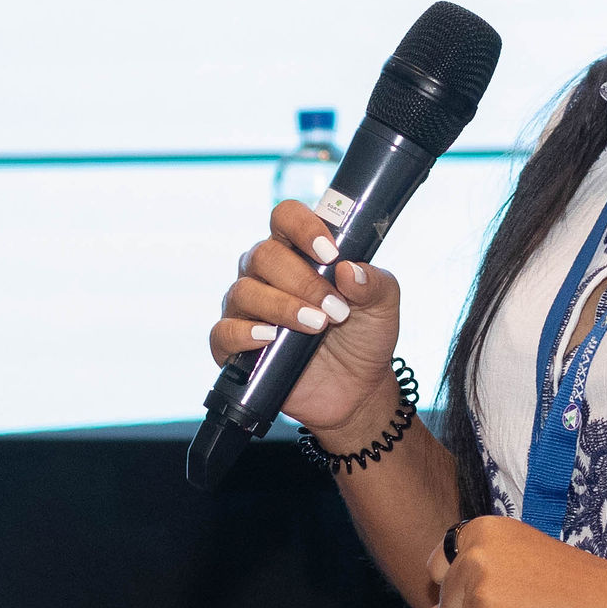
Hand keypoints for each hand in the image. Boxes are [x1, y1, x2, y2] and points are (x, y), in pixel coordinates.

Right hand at [210, 200, 407, 443]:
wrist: (357, 390)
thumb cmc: (365, 336)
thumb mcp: (383, 306)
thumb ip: (374, 282)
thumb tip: (347, 270)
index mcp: (298, 252)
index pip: (286, 217)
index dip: (303, 228)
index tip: (330, 253)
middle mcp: (266, 274)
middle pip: (264, 255)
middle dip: (302, 281)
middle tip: (335, 309)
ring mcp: (247, 308)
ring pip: (244, 291)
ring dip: (282, 307)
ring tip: (317, 326)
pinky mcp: (235, 346)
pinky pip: (223, 332)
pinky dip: (243, 334)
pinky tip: (270, 339)